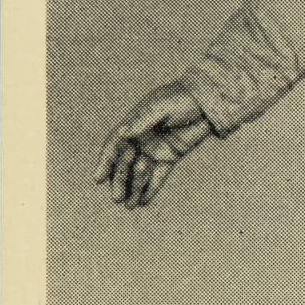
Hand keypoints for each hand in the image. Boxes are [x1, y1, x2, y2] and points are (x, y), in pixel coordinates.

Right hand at [94, 84, 211, 208]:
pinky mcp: (171, 155)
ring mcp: (156, 148)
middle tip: (116, 198)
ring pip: (140, 172)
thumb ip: (143, 121)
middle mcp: (142, 138)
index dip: (105, 162)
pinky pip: (158, 175)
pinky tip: (143, 201)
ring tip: (128, 206)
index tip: (98, 179)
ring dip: (133, 188)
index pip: (114, 146)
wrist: (207, 101)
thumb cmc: (181, 98)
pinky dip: (151, 187)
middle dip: (120, 181)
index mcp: (134, 124)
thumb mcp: (162, 108)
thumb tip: (123, 132)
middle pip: (125, 163)